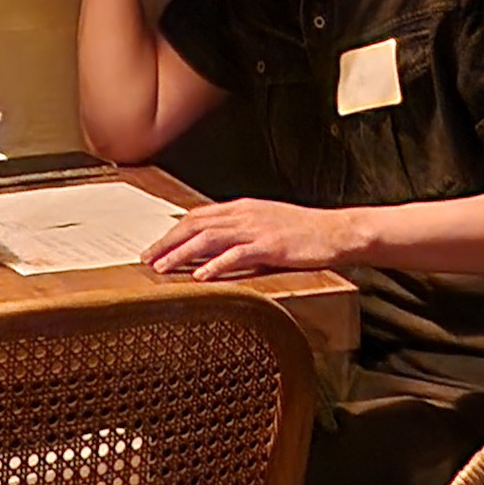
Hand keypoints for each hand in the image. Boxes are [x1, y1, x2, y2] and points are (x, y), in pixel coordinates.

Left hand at [145, 196, 347, 280]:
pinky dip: (216, 265)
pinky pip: (238, 255)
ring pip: (209, 238)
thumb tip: (213, 244)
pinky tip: (201, 275)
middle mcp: (245, 214)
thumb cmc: (305, 231)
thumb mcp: (266, 223)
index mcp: (242, 208)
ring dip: (182, 253)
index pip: (197, 216)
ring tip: (163, 267)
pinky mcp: (271, 246)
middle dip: (167, 241)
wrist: (337, 231)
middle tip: (146, 259)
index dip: (173, 231)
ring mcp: (257, 229)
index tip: (155, 247)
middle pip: (196, 224)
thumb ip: (240, 230)